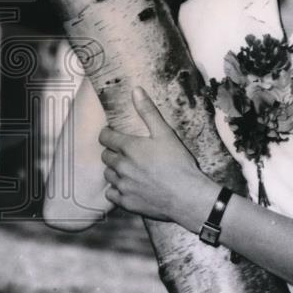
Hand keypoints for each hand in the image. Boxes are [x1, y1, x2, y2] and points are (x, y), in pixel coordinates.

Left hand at [99, 87, 211, 227]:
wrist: (187, 195)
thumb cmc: (178, 163)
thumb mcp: (165, 133)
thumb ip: (148, 112)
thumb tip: (135, 90)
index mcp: (129, 147)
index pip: (105, 137)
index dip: (108, 134)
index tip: (112, 134)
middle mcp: (121, 166)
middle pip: (105, 156)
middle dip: (112, 152)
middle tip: (124, 152)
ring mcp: (122, 185)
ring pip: (108, 175)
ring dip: (114, 171)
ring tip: (127, 170)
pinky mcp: (126, 202)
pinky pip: (111, 194)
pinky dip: (116, 190)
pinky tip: (127, 187)